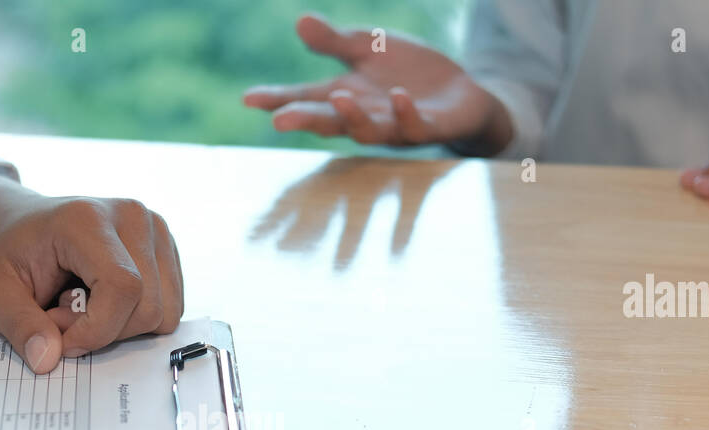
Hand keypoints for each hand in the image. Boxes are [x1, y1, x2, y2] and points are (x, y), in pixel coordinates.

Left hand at [0, 169, 183, 373]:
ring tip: (80, 306)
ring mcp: (155, 230)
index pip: (123, 287)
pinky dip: (134, 318)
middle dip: (105, 331)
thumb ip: (19, 326)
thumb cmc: (3, 255)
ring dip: (120, 327)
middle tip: (61, 317)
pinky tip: (101, 300)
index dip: (97, 330)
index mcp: (87, 218)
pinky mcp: (166, 248)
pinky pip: (168, 308)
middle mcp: (132, 216)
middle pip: (148, 307)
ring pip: (164, 312)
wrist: (13, 222)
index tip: (62, 342)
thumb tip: (47, 361)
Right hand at [243, 13, 511, 153]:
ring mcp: (395, 125)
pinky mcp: (427, 127)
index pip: (305, 98)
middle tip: (280, 120)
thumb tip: (299, 21)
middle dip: (306, 120)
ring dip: (353, 116)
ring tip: (340, 97)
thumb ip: (334, 42)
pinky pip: (414, 125)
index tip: (248, 99)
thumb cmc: (408, 74)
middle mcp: (365, 116)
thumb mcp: (368, 50)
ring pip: (369, 130)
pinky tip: (397, 95)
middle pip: (330, 121)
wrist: (460, 95)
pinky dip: (405, 112)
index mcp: (346, 96)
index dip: (277, 100)